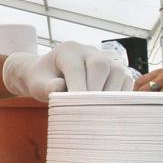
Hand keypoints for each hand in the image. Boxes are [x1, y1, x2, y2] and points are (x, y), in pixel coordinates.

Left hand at [2, 41, 132, 101]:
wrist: (49, 74)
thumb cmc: (43, 79)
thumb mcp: (37, 83)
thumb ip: (46, 86)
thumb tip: (59, 88)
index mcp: (68, 50)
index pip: (76, 67)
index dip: (78, 87)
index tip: (77, 106)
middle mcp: (89, 51)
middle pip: (101, 65)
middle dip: (95, 90)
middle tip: (88, 111)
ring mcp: (106, 59)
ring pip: (118, 72)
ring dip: (110, 95)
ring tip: (98, 113)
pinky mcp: (117, 71)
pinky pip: (126, 82)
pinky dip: (119, 97)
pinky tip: (108, 110)